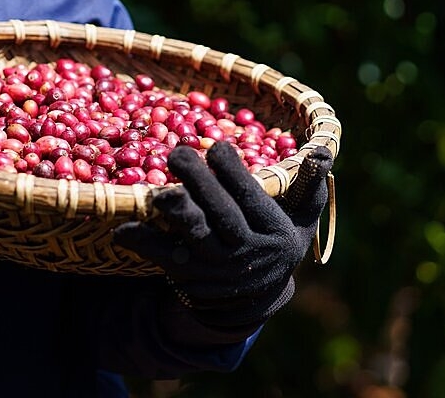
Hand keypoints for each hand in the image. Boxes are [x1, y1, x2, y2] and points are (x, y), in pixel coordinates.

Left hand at [113, 141, 332, 338]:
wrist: (252, 299)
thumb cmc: (276, 238)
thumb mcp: (300, 217)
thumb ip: (309, 185)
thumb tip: (321, 153)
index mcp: (274, 232)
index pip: (254, 200)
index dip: (235, 173)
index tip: (217, 146)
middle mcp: (245, 252)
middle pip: (222, 216)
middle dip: (200, 184)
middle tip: (177, 153)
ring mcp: (214, 266)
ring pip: (194, 237)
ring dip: (176, 214)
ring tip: (158, 194)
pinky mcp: (187, 276)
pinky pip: (163, 258)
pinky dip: (143, 243)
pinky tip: (122, 229)